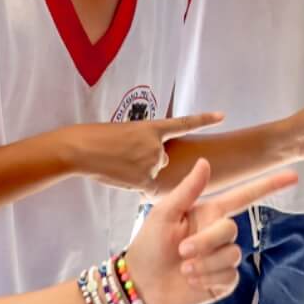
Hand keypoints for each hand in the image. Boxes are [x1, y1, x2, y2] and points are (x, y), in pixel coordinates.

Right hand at [65, 112, 224, 193]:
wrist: (81, 149)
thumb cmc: (97, 138)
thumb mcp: (126, 133)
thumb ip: (145, 144)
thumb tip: (154, 161)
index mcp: (152, 128)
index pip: (184, 123)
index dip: (205, 119)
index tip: (223, 116)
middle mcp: (157, 145)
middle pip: (162, 158)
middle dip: (147, 160)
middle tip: (123, 156)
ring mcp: (151, 163)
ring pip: (152, 172)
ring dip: (138, 172)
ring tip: (117, 164)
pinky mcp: (144, 180)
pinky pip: (146, 187)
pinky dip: (134, 184)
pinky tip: (118, 175)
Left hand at [124, 160, 295, 303]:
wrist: (140, 285)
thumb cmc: (148, 245)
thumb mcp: (164, 213)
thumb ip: (188, 190)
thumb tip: (205, 161)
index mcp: (208, 213)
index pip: (245, 196)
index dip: (269, 185)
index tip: (293, 176)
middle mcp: (218, 234)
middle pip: (232, 229)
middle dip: (207, 241)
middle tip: (181, 251)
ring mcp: (222, 258)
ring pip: (232, 254)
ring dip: (206, 263)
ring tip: (184, 268)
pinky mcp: (222, 282)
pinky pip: (230, 276)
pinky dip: (208, 278)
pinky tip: (192, 281)